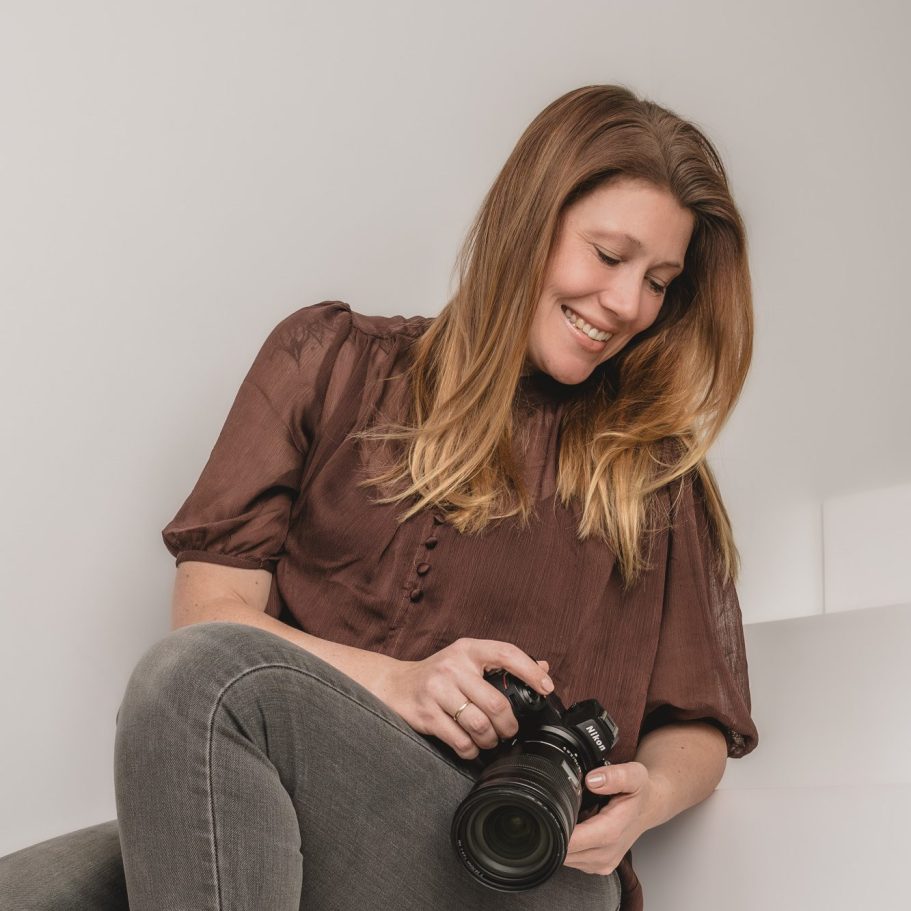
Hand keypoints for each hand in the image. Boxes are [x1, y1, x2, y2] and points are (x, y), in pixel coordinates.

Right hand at [383, 638, 552, 759]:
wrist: (394, 685)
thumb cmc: (438, 674)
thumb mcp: (467, 660)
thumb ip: (502, 664)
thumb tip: (544, 667)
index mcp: (468, 649)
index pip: (506, 653)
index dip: (530, 671)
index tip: (546, 688)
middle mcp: (453, 666)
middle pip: (495, 703)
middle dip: (508, 725)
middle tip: (509, 731)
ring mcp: (437, 689)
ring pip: (479, 725)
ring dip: (490, 740)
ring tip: (489, 740)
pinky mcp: (426, 713)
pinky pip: (460, 741)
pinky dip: (471, 750)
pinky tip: (470, 746)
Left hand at [563, 762, 663, 875]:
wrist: (649, 808)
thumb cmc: (640, 792)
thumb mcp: (634, 775)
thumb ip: (615, 776)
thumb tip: (592, 780)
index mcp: (612, 832)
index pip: (573, 842)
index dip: (557, 828)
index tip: (551, 812)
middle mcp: (606, 854)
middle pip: (564, 851)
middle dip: (556, 830)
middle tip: (559, 807)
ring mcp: (602, 863)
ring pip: (565, 857)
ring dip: (561, 838)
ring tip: (571, 816)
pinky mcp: (598, 866)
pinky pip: (572, 860)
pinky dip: (568, 844)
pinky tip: (577, 827)